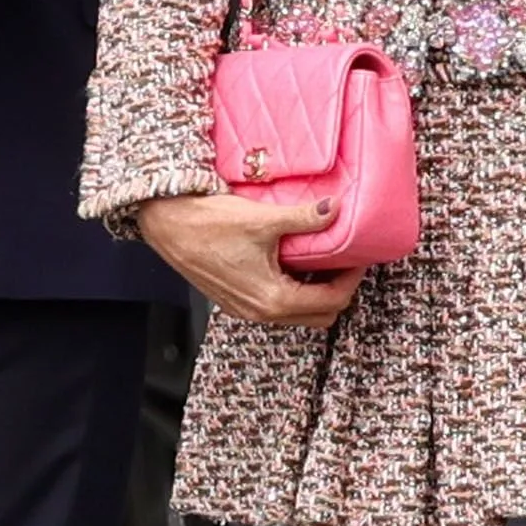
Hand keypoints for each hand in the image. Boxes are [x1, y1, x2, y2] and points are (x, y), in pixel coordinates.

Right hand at [136, 190, 365, 326]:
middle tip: (345, 261)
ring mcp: (245, 309)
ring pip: (297, 313)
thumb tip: (334, 209)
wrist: (165, 223)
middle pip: (319, 315)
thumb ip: (304, 218)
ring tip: (321, 259)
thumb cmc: (206, 223)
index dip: (351, 279)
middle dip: (337, 290)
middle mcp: (259, 312)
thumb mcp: (263, 220)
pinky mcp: (235, 300)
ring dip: (314, 291)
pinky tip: (290, 261)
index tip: (359, 258)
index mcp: (272, 299)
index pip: (331, 301)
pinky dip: (292, 289)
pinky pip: (276, 305)